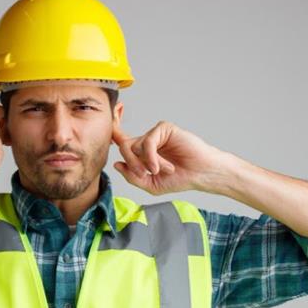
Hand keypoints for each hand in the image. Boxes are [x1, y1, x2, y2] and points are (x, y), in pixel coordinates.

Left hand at [111, 120, 229, 194]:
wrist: (201, 174)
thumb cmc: (180, 179)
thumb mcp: (151, 185)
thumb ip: (133, 176)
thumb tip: (117, 164)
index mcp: (142, 153)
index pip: (122, 141)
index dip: (112, 133)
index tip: (106, 123)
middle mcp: (147, 141)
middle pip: (124, 147)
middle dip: (131, 164)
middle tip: (145, 175)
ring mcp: (155, 134)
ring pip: (134, 146)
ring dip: (145, 163)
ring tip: (160, 171)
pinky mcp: (164, 129)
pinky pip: (147, 141)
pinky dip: (151, 156)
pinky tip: (160, 166)